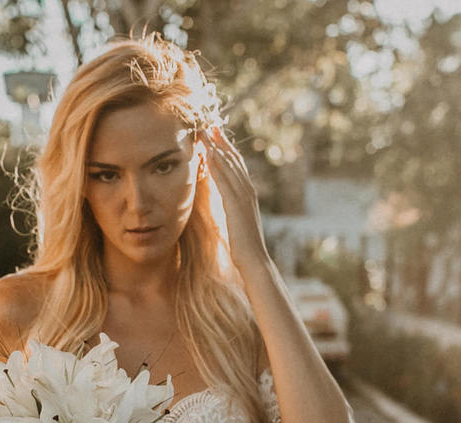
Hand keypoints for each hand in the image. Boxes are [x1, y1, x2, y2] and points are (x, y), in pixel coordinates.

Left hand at [203, 128, 271, 273]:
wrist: (254, 260)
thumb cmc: (244, 246)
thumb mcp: (237, 222)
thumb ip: (232, 209)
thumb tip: (225, 205)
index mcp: (247, 194)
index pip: (236, 166)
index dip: (225, 149)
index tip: (214, 135)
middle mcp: (247, 190)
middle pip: (234, 159)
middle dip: (221, 141)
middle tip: (209, 124)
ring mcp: (243, 195)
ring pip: (229, 164)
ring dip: (217, 146)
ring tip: (205, 131)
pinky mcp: (236, 203)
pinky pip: (225, 178)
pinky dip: (217, 163)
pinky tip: (208, 152)